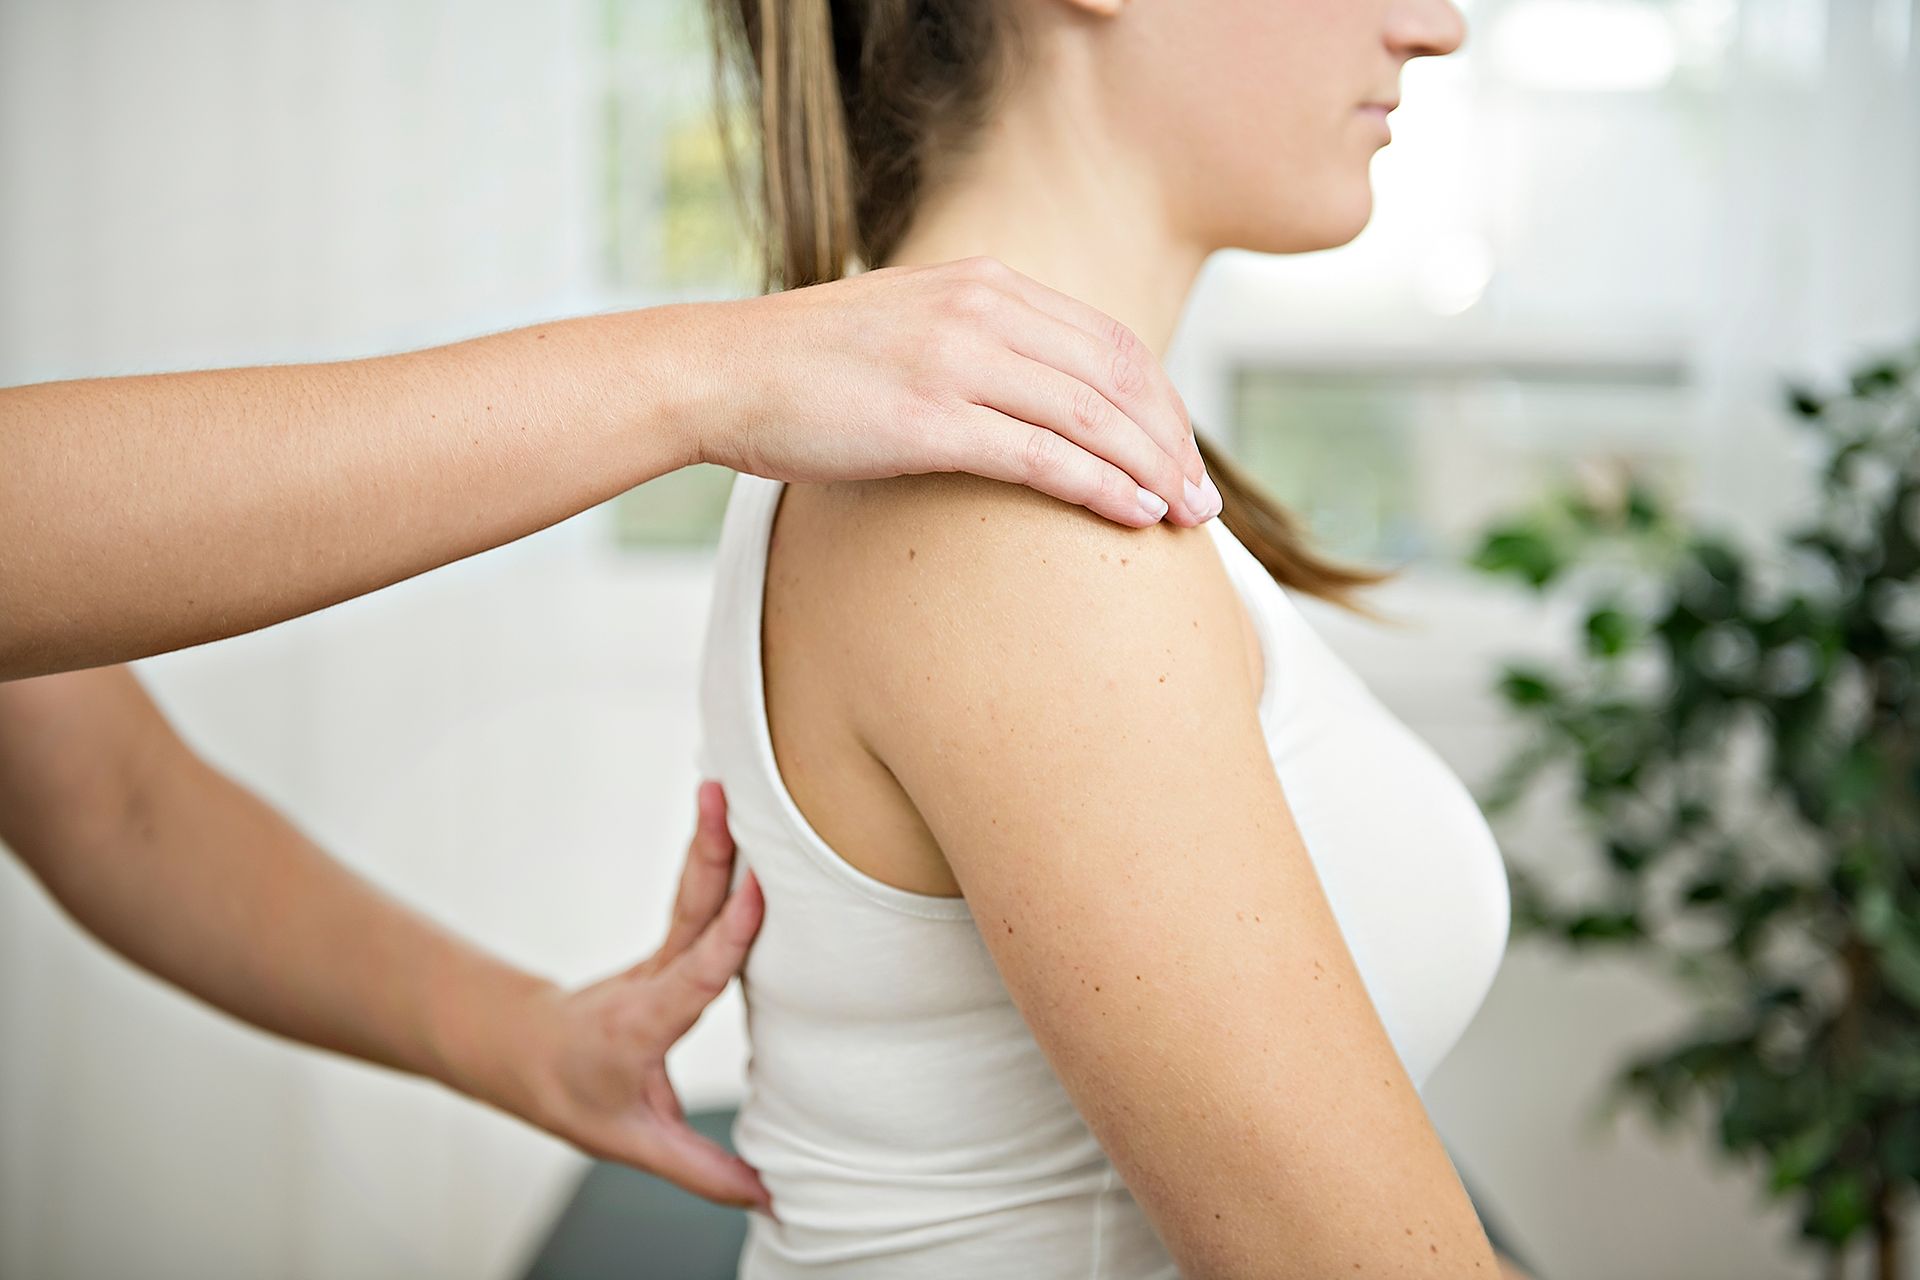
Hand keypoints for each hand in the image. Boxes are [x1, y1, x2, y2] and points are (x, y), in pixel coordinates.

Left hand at [515, 782, 773, 1215]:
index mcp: (644, 1024)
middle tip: (727, 800)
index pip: (696, 973)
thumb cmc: (570, 1092)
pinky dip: (718, 857)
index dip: (729, 935)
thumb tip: (766, 1194)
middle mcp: (653, 980)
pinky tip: (737, 820)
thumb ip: (699, 1168)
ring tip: (726, 788)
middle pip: (690, 910)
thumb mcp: (629, 1141)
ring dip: (712, 840)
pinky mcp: (670, 949)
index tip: (758, 891)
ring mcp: (659, 958)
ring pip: (691, 893)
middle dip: (712, 855)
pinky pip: (698, 897)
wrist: (519, 1051)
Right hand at [697, 256, 1220, 527]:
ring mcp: (957, 359)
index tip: (1185, 457)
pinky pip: (1043, 456)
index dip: (1162, 404)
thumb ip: (976, 344)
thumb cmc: (808, 368)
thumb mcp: (910, 327)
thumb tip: (1032, 396)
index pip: (1111, 342)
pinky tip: (1134, 515)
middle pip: (1119, 377)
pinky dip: (1101, 487)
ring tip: (1185, 519)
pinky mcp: (928, 418)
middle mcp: (983, 309)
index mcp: (986, 284)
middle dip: (1173, 443)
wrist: (722, 373)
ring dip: (1152, 470)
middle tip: (1204, 502)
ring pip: (1093, 417)